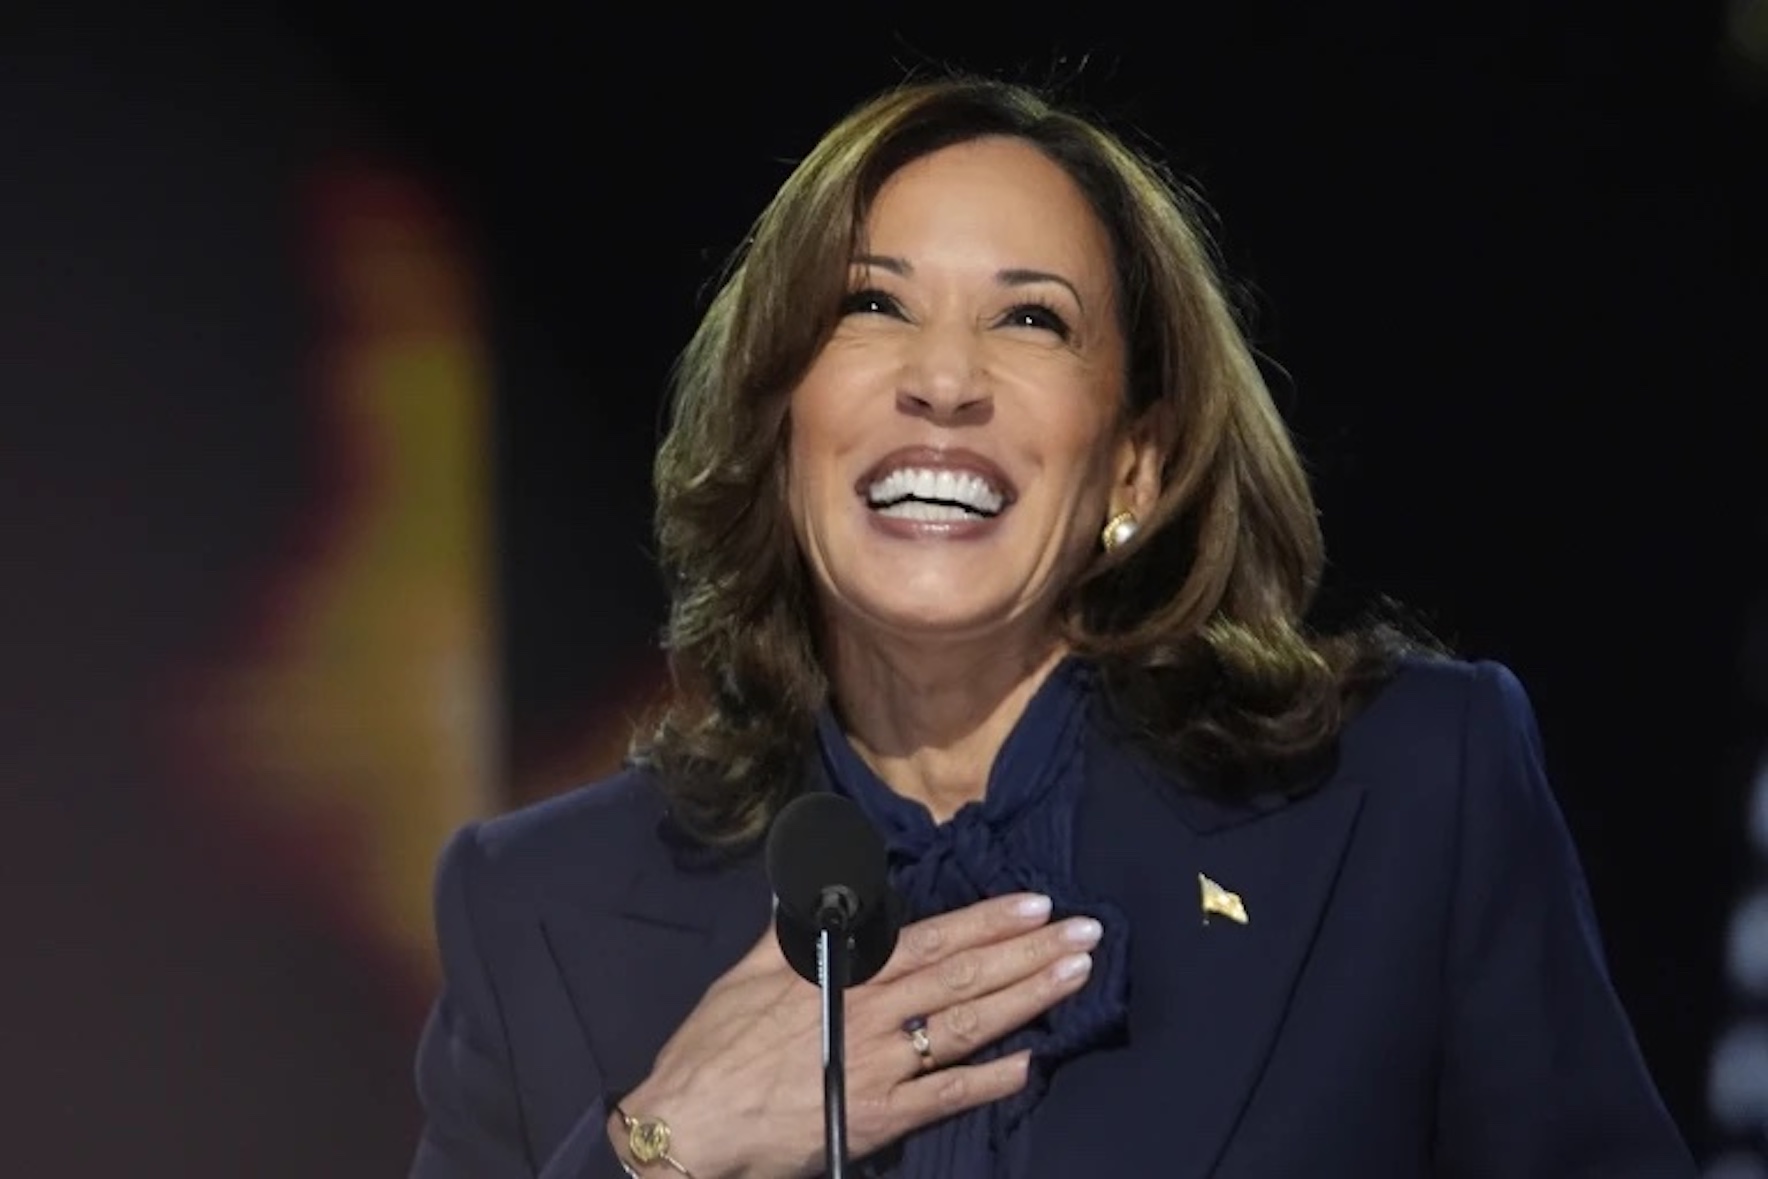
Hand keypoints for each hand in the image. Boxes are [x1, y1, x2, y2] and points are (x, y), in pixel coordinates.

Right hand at [609, 892, 1101, 1178]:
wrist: (689, 1121)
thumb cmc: (713, 1045)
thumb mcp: (747, 972)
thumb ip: (792, 930)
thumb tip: (812, 889)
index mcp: (844, 973)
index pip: (933, 939)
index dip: (990, 921)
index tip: (1037, 905)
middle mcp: (872, 1014)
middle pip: (966, 978)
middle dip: (1030, 953)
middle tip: (1087, 934)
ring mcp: (881, 1067)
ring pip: (968, 1028)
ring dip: (1028, 1000)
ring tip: (1077, 978)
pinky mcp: (879, 1117)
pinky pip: (947, 1096)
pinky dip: (991, 1081)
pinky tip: (1032, 1063)